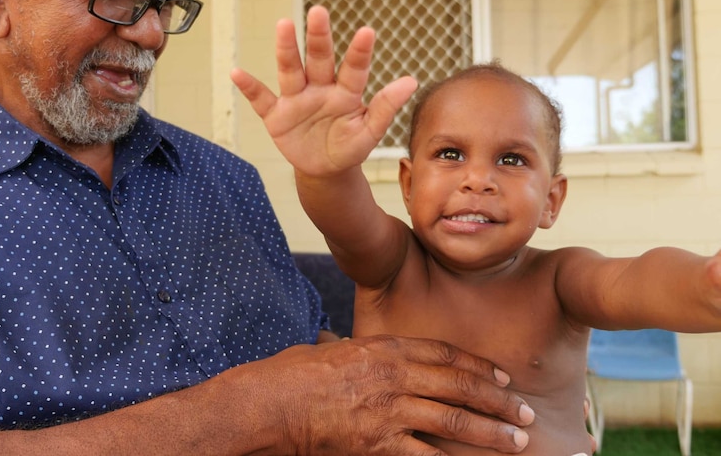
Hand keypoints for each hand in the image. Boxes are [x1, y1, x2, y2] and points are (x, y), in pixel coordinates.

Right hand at [231, 5, 417, 176]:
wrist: (325, 170)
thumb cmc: (349, 147)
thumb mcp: (369, 132)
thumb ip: (385, 107)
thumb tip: (411, 82)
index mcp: (346, 92)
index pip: (354, 69)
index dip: (360, 52)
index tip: (367, 32)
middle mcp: (320, 88)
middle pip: (319, 59)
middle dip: (319, 37)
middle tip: (319, 11)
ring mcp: (297, 99)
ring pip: (291, 70)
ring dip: (286, 49)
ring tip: (283, 25)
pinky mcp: (277, 116)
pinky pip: (261, 99)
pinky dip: (249, 87)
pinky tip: (237, 73)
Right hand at [261, 335, 533, 454]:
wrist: (268, 403)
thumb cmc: (291, 375)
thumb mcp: (333, 351)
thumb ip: (364, 355)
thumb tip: (382, 362)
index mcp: (382, 348)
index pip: (444, 353)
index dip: (477, 366)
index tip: (502, 377)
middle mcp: (392, 376)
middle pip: (458, 385)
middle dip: (497, 400)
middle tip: (526, 411)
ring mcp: (387, 411)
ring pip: (453, 421)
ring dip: (491, 432)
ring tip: (519, 440)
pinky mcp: (377, 445)